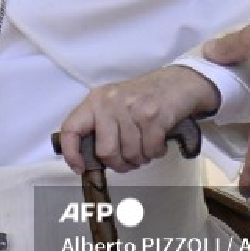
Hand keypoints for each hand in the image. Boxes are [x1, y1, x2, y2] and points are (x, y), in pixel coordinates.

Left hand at [58, 65, 218, 173]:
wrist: (179, 83)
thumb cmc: (143, 98)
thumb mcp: (114, 105)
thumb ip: (100, 127)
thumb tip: (89, 161)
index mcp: (95, 101)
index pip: (71, 128)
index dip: (71, 153)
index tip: (80, 168)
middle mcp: (109, 102)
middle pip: (105, 151)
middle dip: (119, 164)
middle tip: (129, 161)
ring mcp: (132, 107)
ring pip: (130, 154)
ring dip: (141, 158)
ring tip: (146, 148)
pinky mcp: (153, 115)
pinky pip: (150, 149)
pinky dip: (156, 153)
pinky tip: (158, 143)